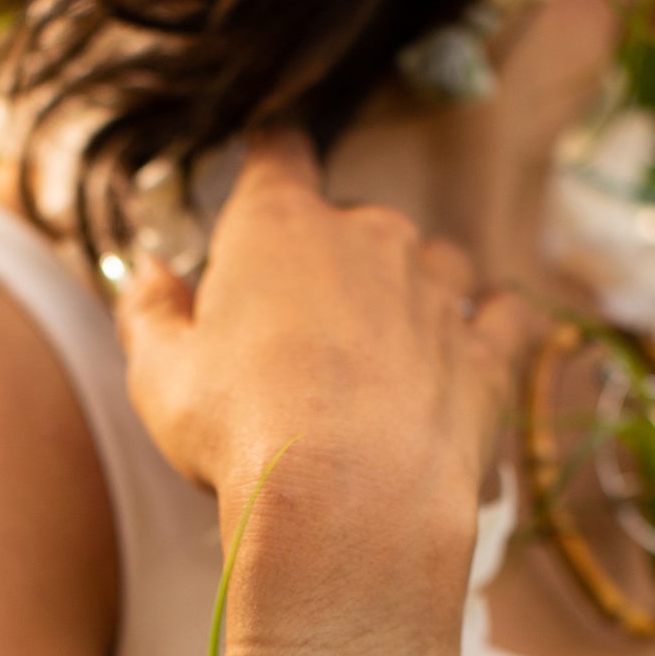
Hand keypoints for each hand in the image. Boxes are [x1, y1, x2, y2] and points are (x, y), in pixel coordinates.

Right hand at [118, 130, 532, 565]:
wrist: (347, 504)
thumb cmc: (239, 431)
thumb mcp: (159, 376)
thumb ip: (150, 314)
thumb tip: (149, 275)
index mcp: (279, 226)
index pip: (280, 151)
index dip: (273, 157)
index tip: (270, 165)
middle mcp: (368, 237)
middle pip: (358, 221)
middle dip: (336, 263)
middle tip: (306, 335)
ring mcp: (437, 291)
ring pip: (435, 263)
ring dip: (415, 292)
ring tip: (387, 354)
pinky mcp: (486, 353)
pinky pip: (505, 317)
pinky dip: (492, 325)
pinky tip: (478, 347)